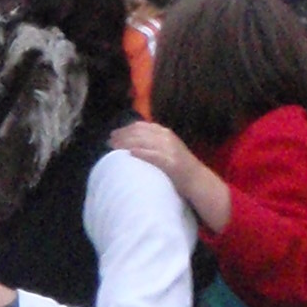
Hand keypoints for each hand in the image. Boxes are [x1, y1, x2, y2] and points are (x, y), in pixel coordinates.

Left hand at [110, 122, 231, 229]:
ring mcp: (170, 150)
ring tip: (114, 147)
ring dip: (126, 143)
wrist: (198, 181)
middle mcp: (167, 138)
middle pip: (139, 132)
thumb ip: (153, 142)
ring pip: (143, 142)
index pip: (141, 126)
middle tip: (109, 141)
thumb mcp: (167, 148)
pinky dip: (141, 153)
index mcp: (165, 133)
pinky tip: (130, 154)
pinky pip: (154, 156)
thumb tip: (130, 142)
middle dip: (122, 135)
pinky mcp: (171, 163)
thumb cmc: (179, 167)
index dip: (125, 129)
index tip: (113, 134)